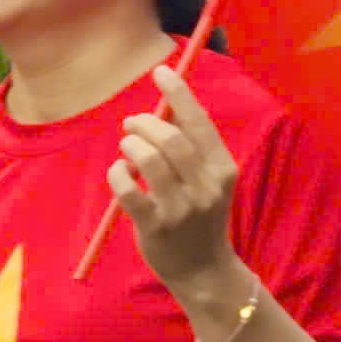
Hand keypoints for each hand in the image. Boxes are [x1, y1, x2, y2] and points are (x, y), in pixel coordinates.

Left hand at [108, 65, 243, 296]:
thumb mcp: (207, 182)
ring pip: (148, 160)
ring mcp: (181, 209)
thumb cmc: (200, 217)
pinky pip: (127, 190)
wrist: (203, 270)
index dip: (178, 93)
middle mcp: (206, 187)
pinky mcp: (155, 227)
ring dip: (130, 145)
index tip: (160, 71)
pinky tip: (119, 173)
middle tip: (130, 123)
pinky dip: (117, 174)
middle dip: (144, 122)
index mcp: (222, 170)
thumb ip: (192, 150)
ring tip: (126, 147)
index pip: (199, 122)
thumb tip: (162, 110)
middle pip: (171, 138)